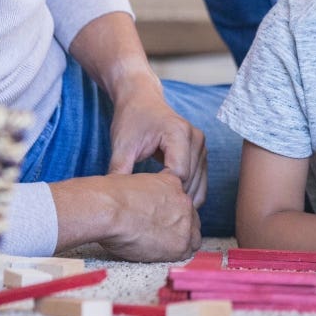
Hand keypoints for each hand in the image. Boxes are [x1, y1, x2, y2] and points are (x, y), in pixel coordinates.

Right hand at [52, 172, 200, 261]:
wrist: (108, 210)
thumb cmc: (109, 197)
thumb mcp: (133, 183)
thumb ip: (145, 193)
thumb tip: (139, 202)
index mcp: (173, 183)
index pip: (181, 201)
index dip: (173, 213)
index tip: (162, 221)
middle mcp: (184, 201)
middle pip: (191, 219)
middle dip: (180, 228)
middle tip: (162, 237)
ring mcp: (186, 223)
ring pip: (193, 237)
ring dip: (179, 243)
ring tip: (160, 247)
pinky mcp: (181, 243)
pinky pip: (185, 253)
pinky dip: (174, 256)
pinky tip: (158, 254)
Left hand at [107, 74, 207, 206]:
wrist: (142, 99)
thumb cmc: (131, 119)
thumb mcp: (122, 145)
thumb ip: (119, 172)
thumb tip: (114, 201)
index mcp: (178, 133)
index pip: (179, 174)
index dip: (163, 192)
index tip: (144, 203)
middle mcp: (196, 138)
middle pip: (191, 181)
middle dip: (172, 198)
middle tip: (152, 215)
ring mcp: (202, 145)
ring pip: (199, 185)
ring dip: (182, 200)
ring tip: (161, 215)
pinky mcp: (201, 153)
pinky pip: (201, 181)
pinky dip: (188, 194)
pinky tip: (171, 205)